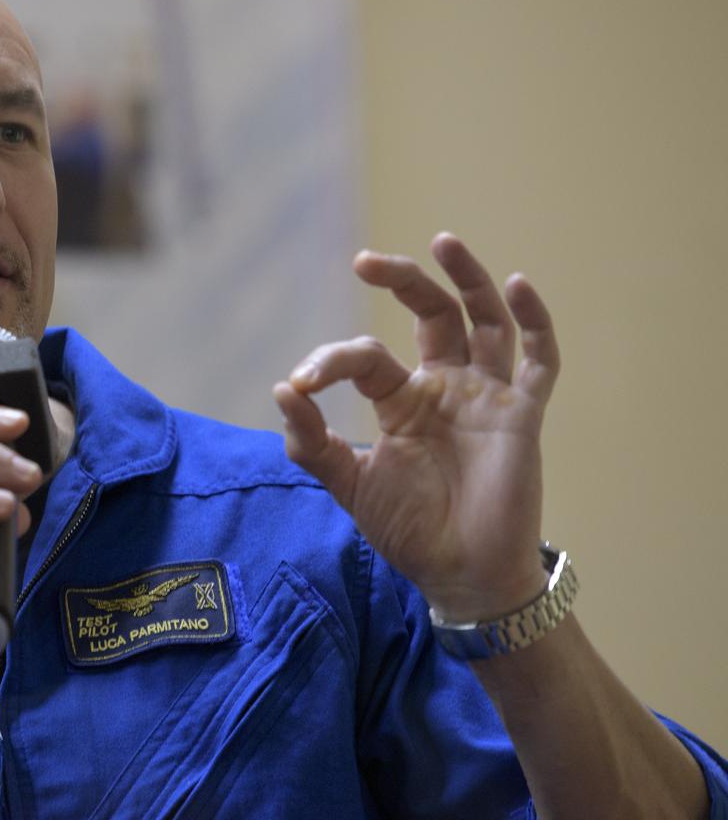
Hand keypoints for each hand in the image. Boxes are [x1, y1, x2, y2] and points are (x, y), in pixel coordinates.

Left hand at [273, 233, 559, 621]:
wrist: (461, 578)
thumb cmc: (410, 531)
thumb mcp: (350, 485)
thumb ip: (313, 444)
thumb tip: (281, 389)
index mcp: (402, 400)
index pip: (366, 356)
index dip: (330, 361)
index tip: (300, 383)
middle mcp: (445, 388)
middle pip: (432, 314)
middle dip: (403, 282)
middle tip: (366, 260)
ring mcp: (486, 397)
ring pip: (484, 321)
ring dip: (468, 280)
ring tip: (443, 241)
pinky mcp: (522, 415)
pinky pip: (537, 360)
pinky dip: (534, 320)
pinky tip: (518, 284)